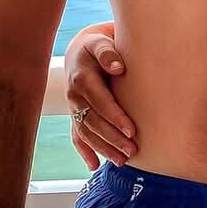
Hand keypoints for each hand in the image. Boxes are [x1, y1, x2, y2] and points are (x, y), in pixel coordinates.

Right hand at [65, 25, 136, 170]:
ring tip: (122, 161)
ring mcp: (73, 108)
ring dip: (103, 148)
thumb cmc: (98, 45)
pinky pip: (77, 136)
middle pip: (93, 122)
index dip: (115, 117)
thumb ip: (108, 52)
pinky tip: (94, 165)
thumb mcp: (100, 42)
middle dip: (112, 139)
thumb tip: (119, 67)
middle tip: (132, 151)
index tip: (131, 131)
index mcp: (82, 78)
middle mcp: (75, 96)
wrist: (81, 51)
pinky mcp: (75, 115)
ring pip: (86, 132)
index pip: (100, 101)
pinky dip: (84, 151)